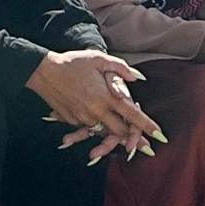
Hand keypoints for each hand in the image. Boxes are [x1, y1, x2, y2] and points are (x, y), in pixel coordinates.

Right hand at [25, 50, 161, 164]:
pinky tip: (95, 120)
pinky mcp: (72, 121)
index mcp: (106, 96)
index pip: (132, 115)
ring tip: (122, 139)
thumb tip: (137, 78)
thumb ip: (120, 68)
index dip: (147, 126)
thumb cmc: (73, 62)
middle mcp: (96, 111)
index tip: (160, 136)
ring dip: (113, 134)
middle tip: (145, 146)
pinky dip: (94, 126)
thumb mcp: (98, 59)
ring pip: (103, 131)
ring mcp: (83, 118)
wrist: (44, 72)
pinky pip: (88, 127)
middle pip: (120, 131)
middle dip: (132, 139)